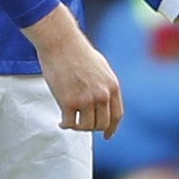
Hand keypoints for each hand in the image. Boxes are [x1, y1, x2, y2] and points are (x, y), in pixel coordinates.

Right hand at [25, 9, 124, 136]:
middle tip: (81, 125)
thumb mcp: (101, 68)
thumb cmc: (78, 52)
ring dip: (77, 127)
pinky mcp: (68, 102)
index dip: (112, 128)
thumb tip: (104, 100)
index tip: (108, 135)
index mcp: (112, 87)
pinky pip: (69, 123)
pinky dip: (65, 125)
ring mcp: (86, 100)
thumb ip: (104, 85)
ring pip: (86, 126)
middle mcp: (102, 95)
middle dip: (92, 128)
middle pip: (101, 124)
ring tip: (70, 121)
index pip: (116, 115)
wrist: (61, 43)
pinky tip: (61, 122)